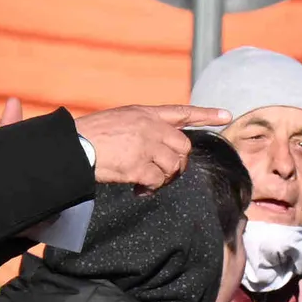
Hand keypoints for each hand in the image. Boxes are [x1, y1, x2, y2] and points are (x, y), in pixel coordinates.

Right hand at [74, 103, 225, 187]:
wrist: (74, 146)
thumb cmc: (90, 135)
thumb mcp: (120, 120)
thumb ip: (142, 127)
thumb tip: (159, 145)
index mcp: (145, 113)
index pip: (181, 111)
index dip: (206, 114)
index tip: (226, 115)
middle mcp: (150, 127)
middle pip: (183, 146)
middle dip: (178, 162)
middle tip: (164, 174)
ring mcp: (146, 145)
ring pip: (174, 166)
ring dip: (164, 178)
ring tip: (148, 182)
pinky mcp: (139, 165)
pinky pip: (158, 181)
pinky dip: (152, 188)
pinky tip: (139, 190)